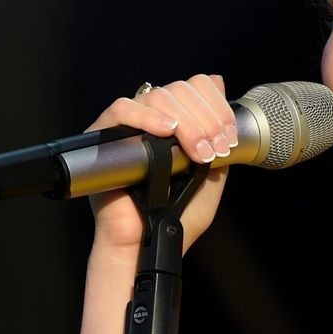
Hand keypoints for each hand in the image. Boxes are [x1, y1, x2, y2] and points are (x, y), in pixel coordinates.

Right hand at [86, 73, 236, 256]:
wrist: (149, 246)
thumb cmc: (176, 220)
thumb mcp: (211, 178)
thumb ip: (218, 141)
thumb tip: (220, 91)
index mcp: (175, 124)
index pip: (194, 87)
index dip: (215, 103)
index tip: (228, 136)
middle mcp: (151, 120)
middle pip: (179, 89)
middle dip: (206, 118)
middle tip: (214, 150)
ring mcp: (128, 127)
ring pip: (157, 96)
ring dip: (186, 122)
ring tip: (196, 152)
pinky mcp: (104, 138)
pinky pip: (121, 109)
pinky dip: (146, 115)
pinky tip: (166, 131)